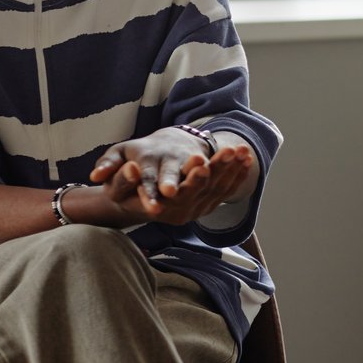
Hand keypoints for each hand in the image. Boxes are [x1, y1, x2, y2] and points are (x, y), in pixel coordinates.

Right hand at [87, 137, 253, 226]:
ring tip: (242, 149)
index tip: (200, 161)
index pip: (176, 195)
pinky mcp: (205, 206)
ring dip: (231, 169)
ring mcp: (195, 211)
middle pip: (202, 191)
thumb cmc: (122, 191)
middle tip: (230, 151)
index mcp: (158, 208)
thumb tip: (132, 169)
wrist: (138, 201)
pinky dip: (237, 175)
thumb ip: (122, 179)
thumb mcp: (115, 187)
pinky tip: (247, 158)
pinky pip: (225, 191)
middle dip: (216, 170)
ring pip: (217, 190)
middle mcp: (180, 212)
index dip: (190, 179)